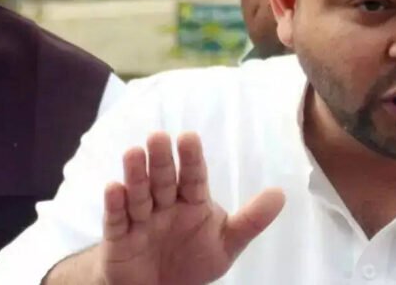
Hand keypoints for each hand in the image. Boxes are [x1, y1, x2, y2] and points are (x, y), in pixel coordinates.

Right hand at [99, 132, 284, 284]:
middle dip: (161, 160)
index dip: (191, 158)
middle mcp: (165, 205)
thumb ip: (251, 220)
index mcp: (192, 201)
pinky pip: (116, 221)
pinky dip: (114, 205)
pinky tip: (114, 187)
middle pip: (164, 180)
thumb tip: (281, 194)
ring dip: (136, 175)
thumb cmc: (194, 259)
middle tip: (158, 136)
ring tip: (133, 153)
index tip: (189, 137)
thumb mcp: (227, 242)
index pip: (193, 176)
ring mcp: (141, 220)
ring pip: (138, 195)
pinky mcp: (119, 239)